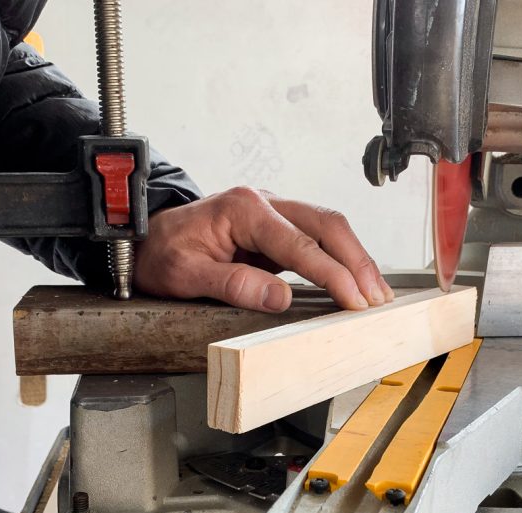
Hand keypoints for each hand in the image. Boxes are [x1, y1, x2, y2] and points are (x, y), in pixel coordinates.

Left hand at [135, 187, 394, 311]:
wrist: (144, 240)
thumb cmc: (161, 253)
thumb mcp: (186, 274)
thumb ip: (233, 284)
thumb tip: (279, 298)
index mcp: (244, 208)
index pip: (300, 243)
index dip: (332, 273)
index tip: (353, 299)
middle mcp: (264, 203)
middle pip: (326, 224)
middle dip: (357, 261)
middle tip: (377, 297)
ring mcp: (273, 213)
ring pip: (328, 228)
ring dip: (355, 259)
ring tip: (375, 293)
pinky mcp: (276, 230)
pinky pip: (317, 239)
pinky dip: (340, 259)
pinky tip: (353, 282)